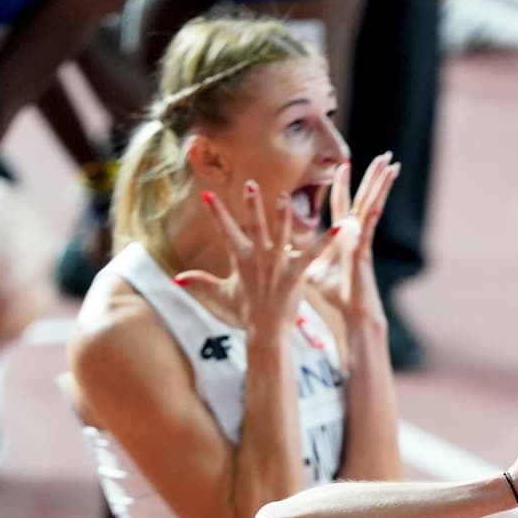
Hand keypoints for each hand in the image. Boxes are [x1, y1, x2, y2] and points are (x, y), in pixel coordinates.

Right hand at [176, 181, 340, 333]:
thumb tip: (177, 278)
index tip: (207, 194)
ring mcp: (278, 265)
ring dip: (283, 214)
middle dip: (252, 204)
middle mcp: (259, 258)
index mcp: (241, 259)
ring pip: (281, 233)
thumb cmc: (244, 314)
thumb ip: (201, 282)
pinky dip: (327, 241)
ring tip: (285, 195)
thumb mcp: (220, 296)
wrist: (266, 332)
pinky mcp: (296, 274)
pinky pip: (313, 254)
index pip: (225, 231)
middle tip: (250, 184)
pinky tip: (341, 228)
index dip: (216, 213)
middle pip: (254, 225)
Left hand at [307, 154, 399, 330]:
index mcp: (342, 235)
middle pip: (363, 198)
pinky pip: (369, 230)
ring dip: (381, 186)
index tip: (343, 164)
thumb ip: (301, 255)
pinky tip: (378, 202)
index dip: (343, 184)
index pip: (342, 203)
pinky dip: (373, 216)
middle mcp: (354, 234)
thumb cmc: (334, 294)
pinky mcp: (363, 253)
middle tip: (384, 155)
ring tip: (392, 165)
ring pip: (371, 206)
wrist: (351, 313)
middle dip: (373, 177)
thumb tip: (283, 249)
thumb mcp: (311, 269)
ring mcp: (361, 241)